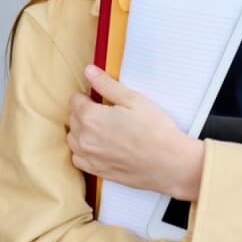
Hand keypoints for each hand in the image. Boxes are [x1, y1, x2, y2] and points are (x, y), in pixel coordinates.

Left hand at [67, 65, 204, 200]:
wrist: (168, 161)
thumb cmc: (154, 129)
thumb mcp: (133, 99)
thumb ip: (106, 85)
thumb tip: (88, 71)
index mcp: (90, 117)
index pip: (74, 100)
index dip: (88, 96)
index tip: (101, 99)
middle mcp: (84, 139)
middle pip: (73, 119)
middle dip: (84, 112)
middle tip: (107, 112)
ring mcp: (89, 157)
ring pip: (73, 139)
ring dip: (82, 131)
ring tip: (103, 129)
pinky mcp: (96, 171)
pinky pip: (78, 158)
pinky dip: (83, 151)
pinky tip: (99, 147)